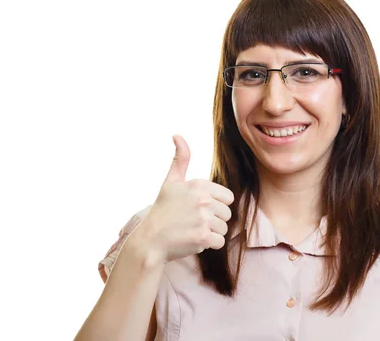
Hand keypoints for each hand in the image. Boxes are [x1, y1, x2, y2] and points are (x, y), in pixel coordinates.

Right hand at [135, 135, 233, 263]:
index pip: (228, 198)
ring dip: (211, 233)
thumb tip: (177, 134)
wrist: (150, 239)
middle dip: (214, 220)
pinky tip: (193, 240)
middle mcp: (203, 200)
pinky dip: (208, 244)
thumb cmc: (163, 210)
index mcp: (200, 185)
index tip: (198, 209)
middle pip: (227, 214)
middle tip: (193, 222)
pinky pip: (219, 242)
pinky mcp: (203, 237)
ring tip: (192, 230)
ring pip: (224, 229)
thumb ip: (180, 158)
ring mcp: (204, 219)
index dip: (216, 205)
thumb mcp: (171, 181)